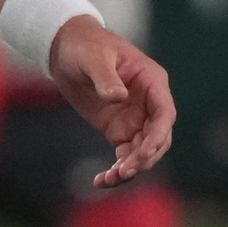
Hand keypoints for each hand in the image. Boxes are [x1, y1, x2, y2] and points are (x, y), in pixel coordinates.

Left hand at [49, 16, 175, 188]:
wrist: (63, 48)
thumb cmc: (84, 45)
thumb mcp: (94, 56)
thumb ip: (106, 77)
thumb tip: (119, 97)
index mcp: (152, 82)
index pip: (165, 114)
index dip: (157, 135)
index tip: (143, 151)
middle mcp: (149, 104)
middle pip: (158, 138)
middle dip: (144, 157)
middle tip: (123, 171)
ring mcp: (135, 119)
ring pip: (143, 152)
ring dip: (131, 168)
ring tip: (109, 179)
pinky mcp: (118, 129)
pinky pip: (125, 155)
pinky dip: (117, 170)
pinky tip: (102, 181)